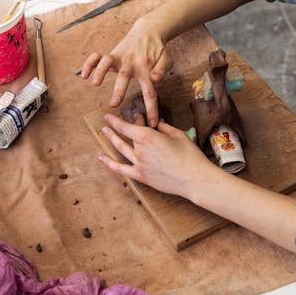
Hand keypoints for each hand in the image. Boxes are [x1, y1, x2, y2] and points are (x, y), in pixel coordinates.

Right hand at [78, 19, 171, 125]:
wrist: (148, 31)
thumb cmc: (158, 50)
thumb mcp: (166, 60)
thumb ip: (162, 70)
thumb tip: (156, 80)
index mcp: (147, 69)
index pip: (150, 90)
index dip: (151, 108)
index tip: (152, 124)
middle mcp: (132, 63)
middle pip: (125, 76)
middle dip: (118, 90)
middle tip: (113, 104)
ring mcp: (120, 58)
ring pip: (108, 62)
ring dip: (100, 71)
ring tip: (94, 83)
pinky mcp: (112, 54)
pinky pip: (98, 57)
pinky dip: (90, 64)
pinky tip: (84, 75)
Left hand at [98, 113, 220, 198]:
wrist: (194, 179)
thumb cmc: (189, 155)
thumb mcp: (178, 135)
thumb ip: (164, 127)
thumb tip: (156, 123)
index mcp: (148, 136)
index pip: (128, 125)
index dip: (118, 120)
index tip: (111, 115)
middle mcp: (140, 150)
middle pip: (126, 136)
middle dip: (117, 127)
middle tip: (108, 123)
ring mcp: (138, 164)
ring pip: (120, 149)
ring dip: (111, 139)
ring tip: (104, 132)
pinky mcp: (141, 176)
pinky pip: (121, 169)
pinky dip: (110, 163)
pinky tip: (102, 158)